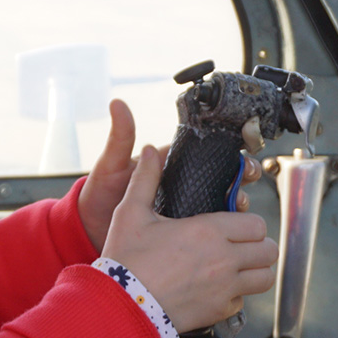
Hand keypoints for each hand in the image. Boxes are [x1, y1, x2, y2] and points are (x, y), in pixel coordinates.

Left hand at [77, 102, 264, 249]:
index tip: (241, 158)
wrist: (89, 231)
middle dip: (239, 178)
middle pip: (219, 178)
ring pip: (218, 204)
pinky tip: (233, 232)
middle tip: (247, 178)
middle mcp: (178, 186)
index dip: (226, 155)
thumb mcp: (110, 166)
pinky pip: (207, 230)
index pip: (203, 155)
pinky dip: (223, 230)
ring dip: (234, 203)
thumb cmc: (98, 195)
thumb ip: (120, 138)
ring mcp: (182, 210)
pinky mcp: (181, 233)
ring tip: (241, 204)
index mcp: (166, 166)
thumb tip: (118, 104)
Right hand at [99, 146, 277, 331]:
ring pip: (265, 277)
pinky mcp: (219, 311)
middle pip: (269, 250)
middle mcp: (224, 260)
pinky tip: (215, 287)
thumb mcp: (131, 213)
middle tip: (240, 244)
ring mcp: (225, 288)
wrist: (121, 306)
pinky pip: (243, 301)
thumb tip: (151, 151)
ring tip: (237, 266)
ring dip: (254, 270)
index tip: (234, 224)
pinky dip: (235, 294)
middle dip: (257, 245)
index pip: (256, 224)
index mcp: (208, 231)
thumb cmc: (126, 260)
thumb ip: (145, 179)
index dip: (247, 222)